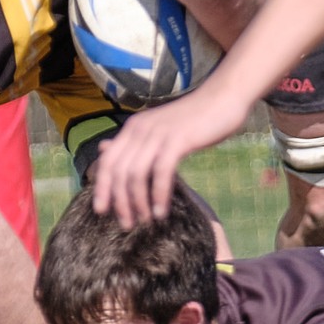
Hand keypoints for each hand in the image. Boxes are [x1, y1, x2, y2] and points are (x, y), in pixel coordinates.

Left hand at [91, 84, 249, 225]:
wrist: (223, 98)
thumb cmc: (194, 118)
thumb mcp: (158, 130)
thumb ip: (134, 143)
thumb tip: (104, 151)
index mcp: (133, 128)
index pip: (107, 161)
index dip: (101, 188)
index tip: (100, 211)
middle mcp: (140, 130)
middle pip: (118, 171)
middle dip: (119, 202)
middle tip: (126, 224)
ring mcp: (158, 134)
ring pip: (136, 174)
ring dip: (138, 202)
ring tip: (144, 220)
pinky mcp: (178, 139)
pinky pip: (161, 172)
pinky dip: (158, 195)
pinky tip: (161, 211)